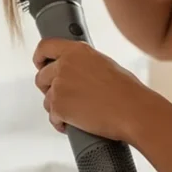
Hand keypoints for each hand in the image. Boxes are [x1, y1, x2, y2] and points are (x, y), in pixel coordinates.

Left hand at [34, 38, 159, 144]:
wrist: (132, 110)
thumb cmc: (126, 90)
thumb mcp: (103, 63)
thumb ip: (83, 63)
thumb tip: (75, 71)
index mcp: (76, 50)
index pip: (45, 47)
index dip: (40, 57)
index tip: (40, 64)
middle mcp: (64, 65)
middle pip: (41, 77)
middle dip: (50, 88)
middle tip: (65, 96)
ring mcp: (59, 86)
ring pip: (46, 99)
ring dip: (58, 107)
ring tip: (77, 113)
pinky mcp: (58, 107)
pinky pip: (52, 117)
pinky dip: (62, 123)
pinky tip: (75, 124)